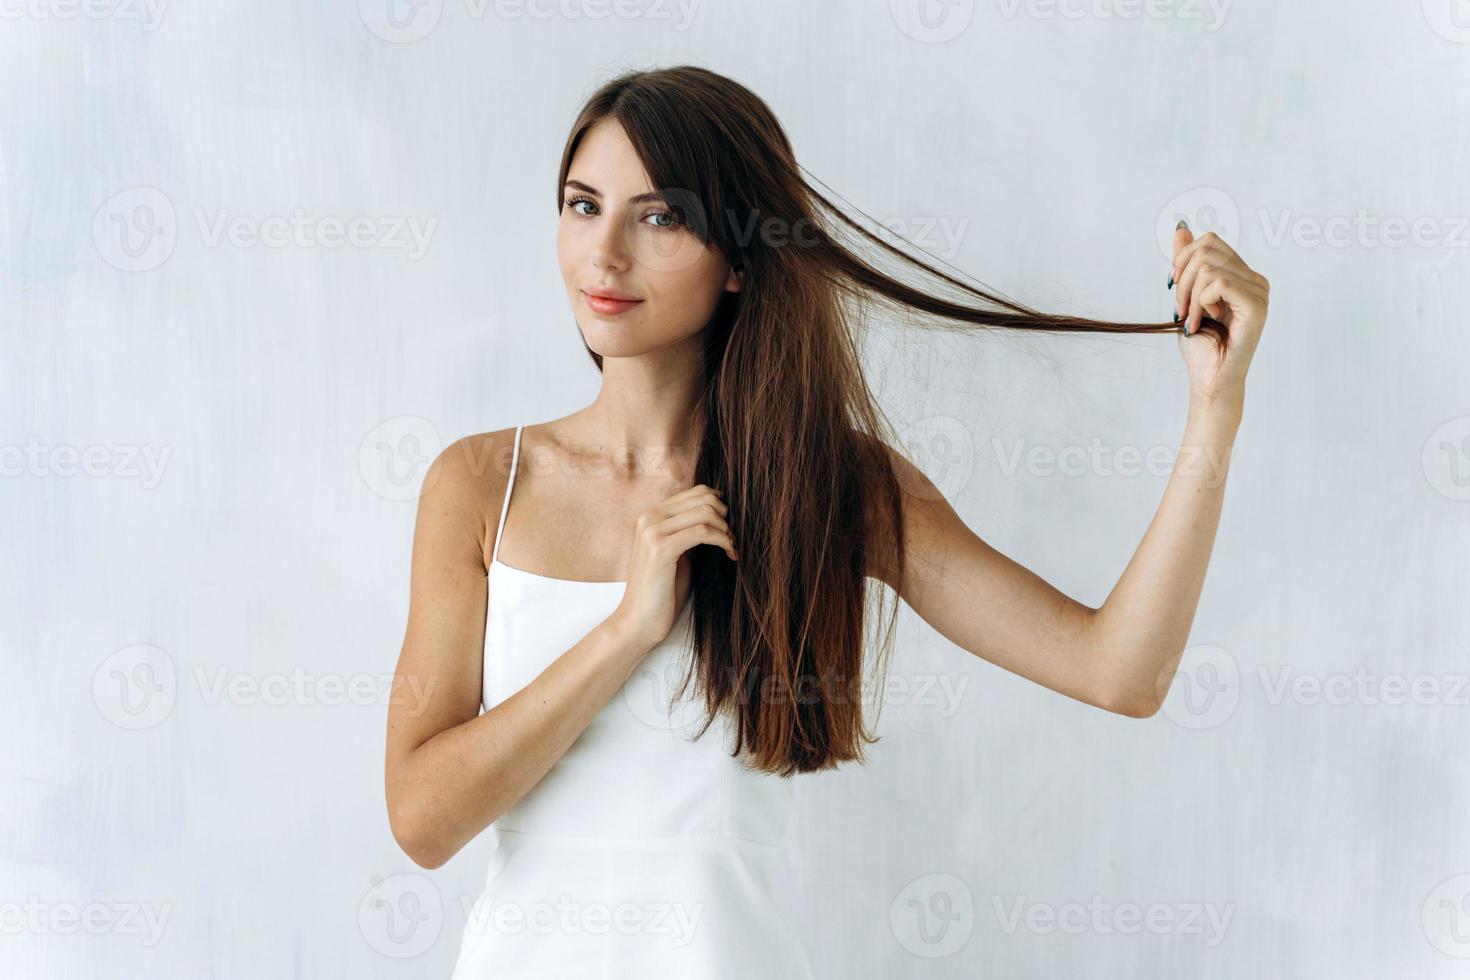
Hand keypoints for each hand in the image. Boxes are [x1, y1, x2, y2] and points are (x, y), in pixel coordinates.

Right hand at [607, 484, 736, 652]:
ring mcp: (652, 531)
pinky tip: (729, 554)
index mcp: (652, 516)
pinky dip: (723, 540)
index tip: (729, 528)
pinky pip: (703, 531)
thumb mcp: (677, 553)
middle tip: (733, 540)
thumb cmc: (661, 592)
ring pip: (706, 512)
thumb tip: (720, 515)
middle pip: (704, 497)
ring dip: (727, 530)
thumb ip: (689, 531)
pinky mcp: (660, 549)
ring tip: (731, 548)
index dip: (721, 506)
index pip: (696, 492)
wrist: (637, 622)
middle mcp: (649, 518)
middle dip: (726, 517)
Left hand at [1169, 221, 1270, 408]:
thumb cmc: (1202, 344)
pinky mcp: (1256, 306)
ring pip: (1209, 267)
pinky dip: (1200, 303)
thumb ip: (1187, 263)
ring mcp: (1259, 292)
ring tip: (1192, 319)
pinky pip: (1219, 284)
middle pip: (1207, 249)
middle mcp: (1255, 280)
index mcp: (1242, 275)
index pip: (1210, 241)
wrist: (1209, 378)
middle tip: (1181, 309)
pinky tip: (1205, 321)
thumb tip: (1182, 228)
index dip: (1183, 260)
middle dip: (1183, 279)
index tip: (1175, 288)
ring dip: (1189, 296)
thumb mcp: (1186, 296)